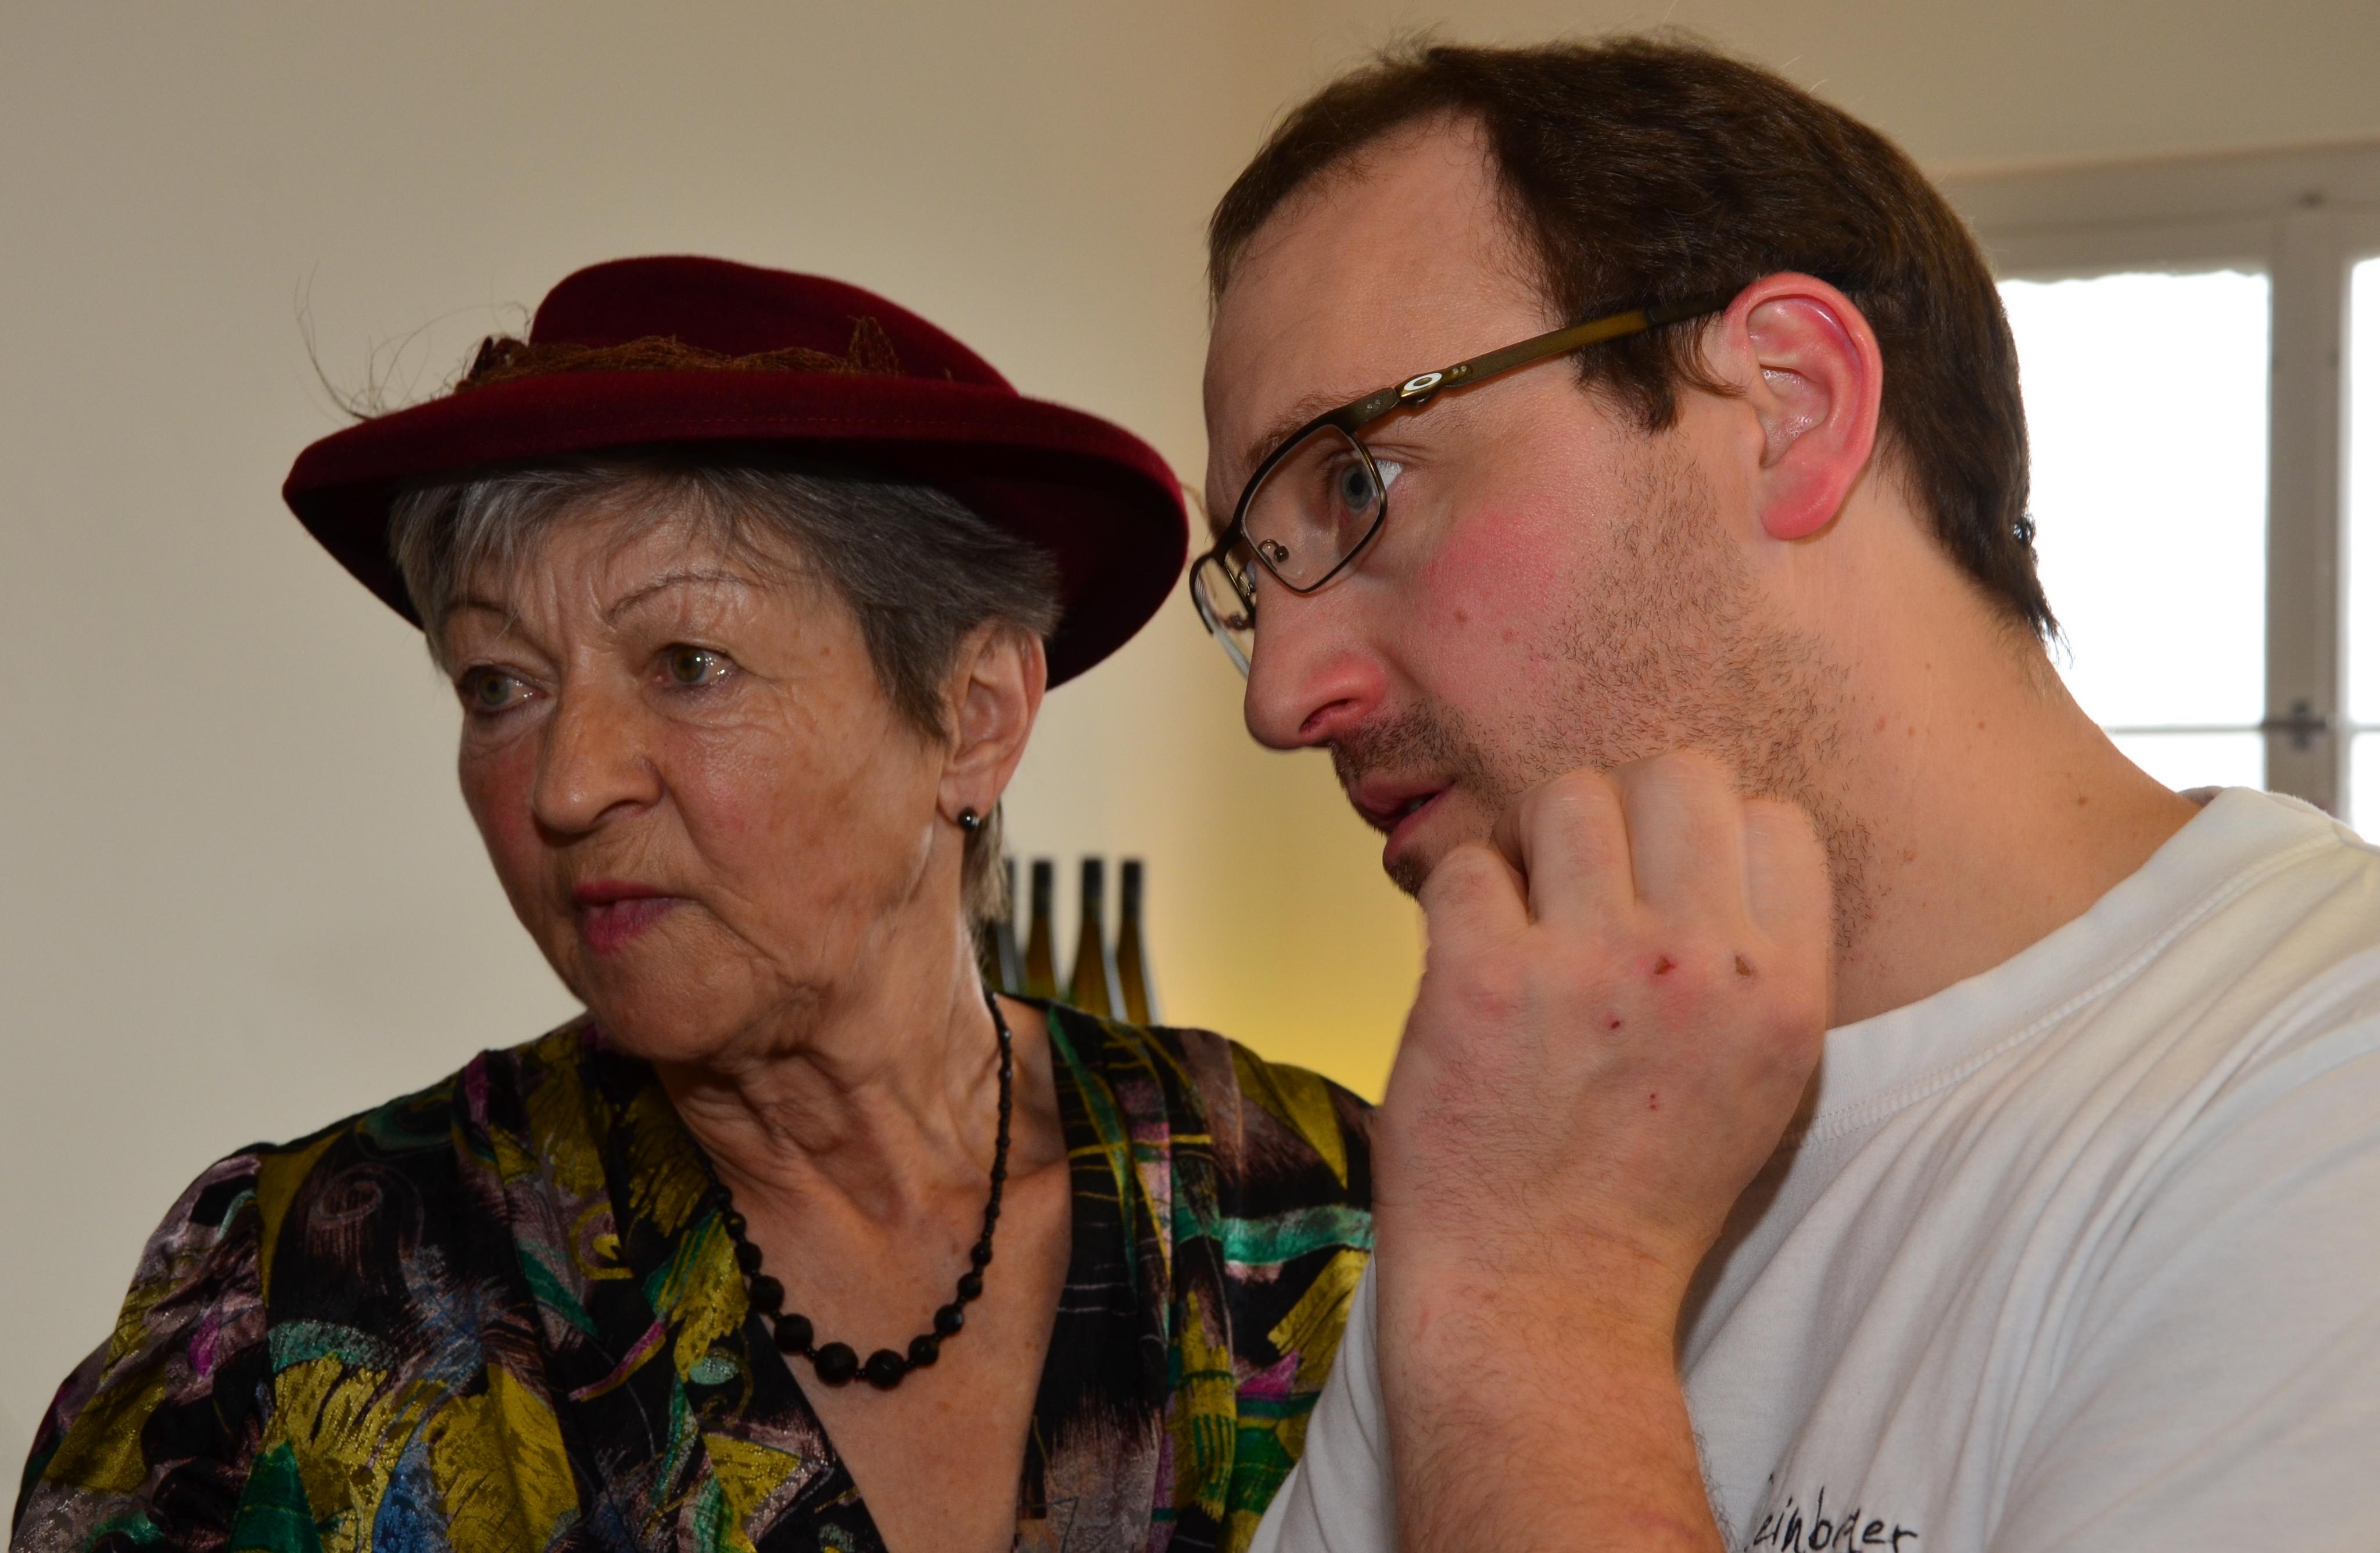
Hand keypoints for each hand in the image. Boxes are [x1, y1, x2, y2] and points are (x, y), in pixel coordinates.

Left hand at [1377, 750, 1831, 1331]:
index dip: (1707, 840)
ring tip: (1527, 930)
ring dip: (1537, 852)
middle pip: (1674, 775)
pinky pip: (1464, 864)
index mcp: (1784, 992)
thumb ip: (1754, 964)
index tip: (1666, 891)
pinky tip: (1468, 970)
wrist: (1543, 1297)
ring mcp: (1589, 965)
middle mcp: (1700, 965)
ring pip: (1567, 797)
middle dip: (1623, 821)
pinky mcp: (1481, 977)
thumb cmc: (1641, 1192)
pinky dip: (1456, 906)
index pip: (1772, 816)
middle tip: (1586, 895)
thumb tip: (1714, 839)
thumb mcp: (1759, 1081)